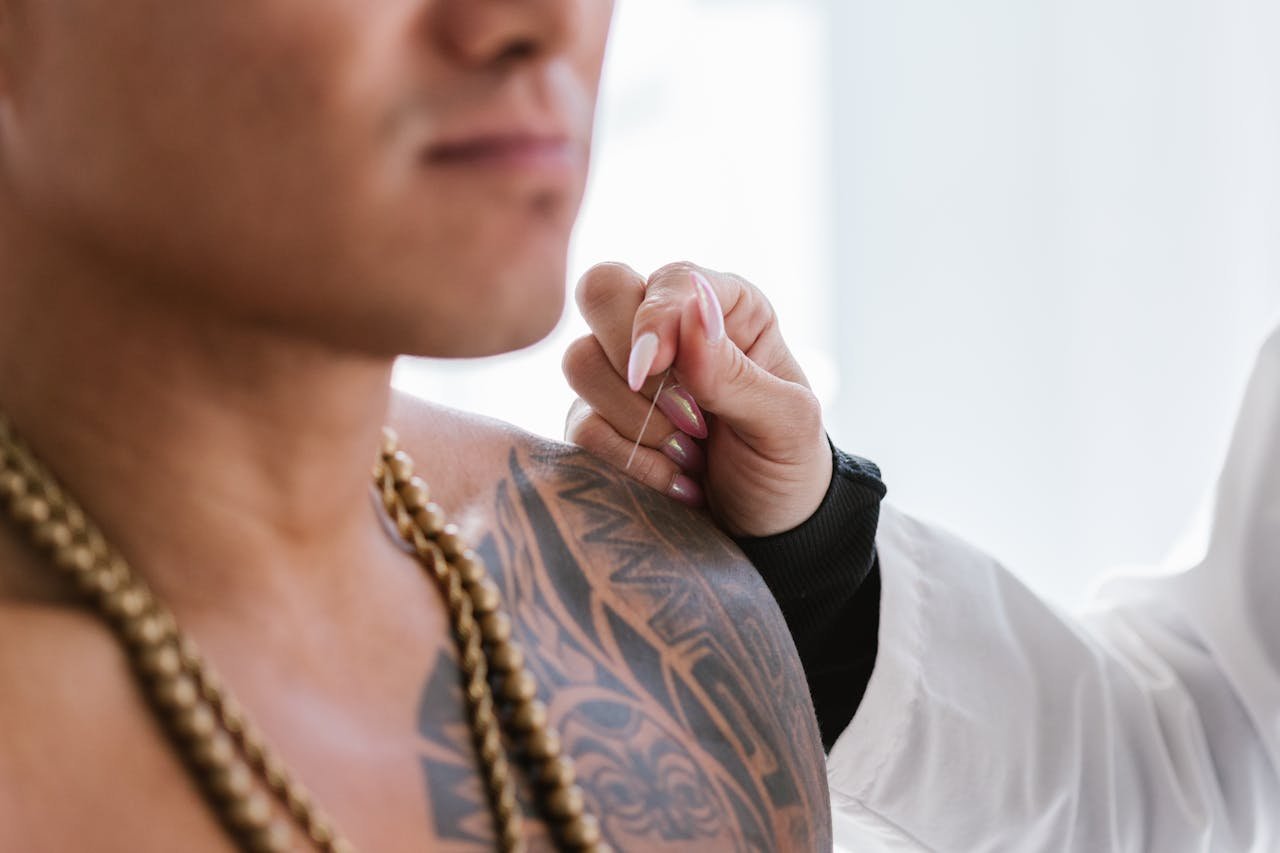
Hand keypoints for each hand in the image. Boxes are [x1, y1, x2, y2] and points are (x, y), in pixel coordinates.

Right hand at [563, 262, 831, 537]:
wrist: (767, 529)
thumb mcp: (785, 422)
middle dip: (631, 362)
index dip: (653, 318)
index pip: (668, 280)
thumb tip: (692, 317)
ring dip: (636, 420)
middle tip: (687, 417)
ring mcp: (626, 373)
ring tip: (692, 454)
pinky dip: (628, 459)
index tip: (654, 371)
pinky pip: (581, 425)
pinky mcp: (599, 419)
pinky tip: (675, 479)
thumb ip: (737, 374)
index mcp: (724, 307)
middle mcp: (670, 328)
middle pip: (601, 292)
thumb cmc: (787, 463)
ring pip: (580, 361)